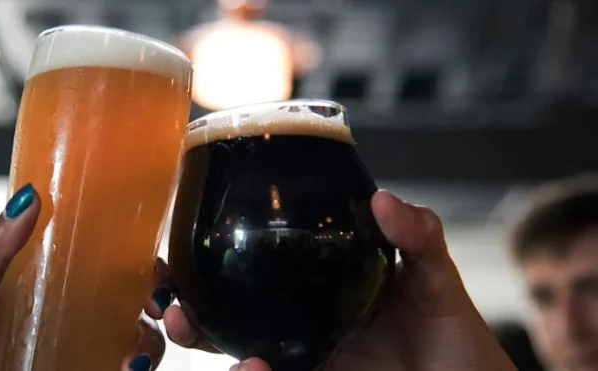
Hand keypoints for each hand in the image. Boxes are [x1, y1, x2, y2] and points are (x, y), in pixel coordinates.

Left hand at [0, 184, 170, 370]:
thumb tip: (27, 198)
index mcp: (36, 292)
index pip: (91, 262)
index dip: (124, 254)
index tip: (142, 253)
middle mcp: (62, 324)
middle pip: (126, 300)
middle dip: (152, 294)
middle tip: (154, 299)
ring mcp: (76, 357)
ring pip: (136, 341)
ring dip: (151, 338)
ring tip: (137, 346)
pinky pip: (124, 370)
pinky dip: (136, 365)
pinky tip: (128, 364)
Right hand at [164, 190, 517, 370]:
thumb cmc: (457, 343)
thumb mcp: (438, 282)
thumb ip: (418, 237)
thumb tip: (384, 201)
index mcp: (321, 288)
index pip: (257, 270)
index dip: (213, 263)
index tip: (179, 251)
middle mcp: (303, 325)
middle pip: (230, 315)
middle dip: (189, 310)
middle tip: (172, 303)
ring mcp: (306, 359)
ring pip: (239, 350)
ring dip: (208, 340)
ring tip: (191, 329)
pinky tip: (251, 366)